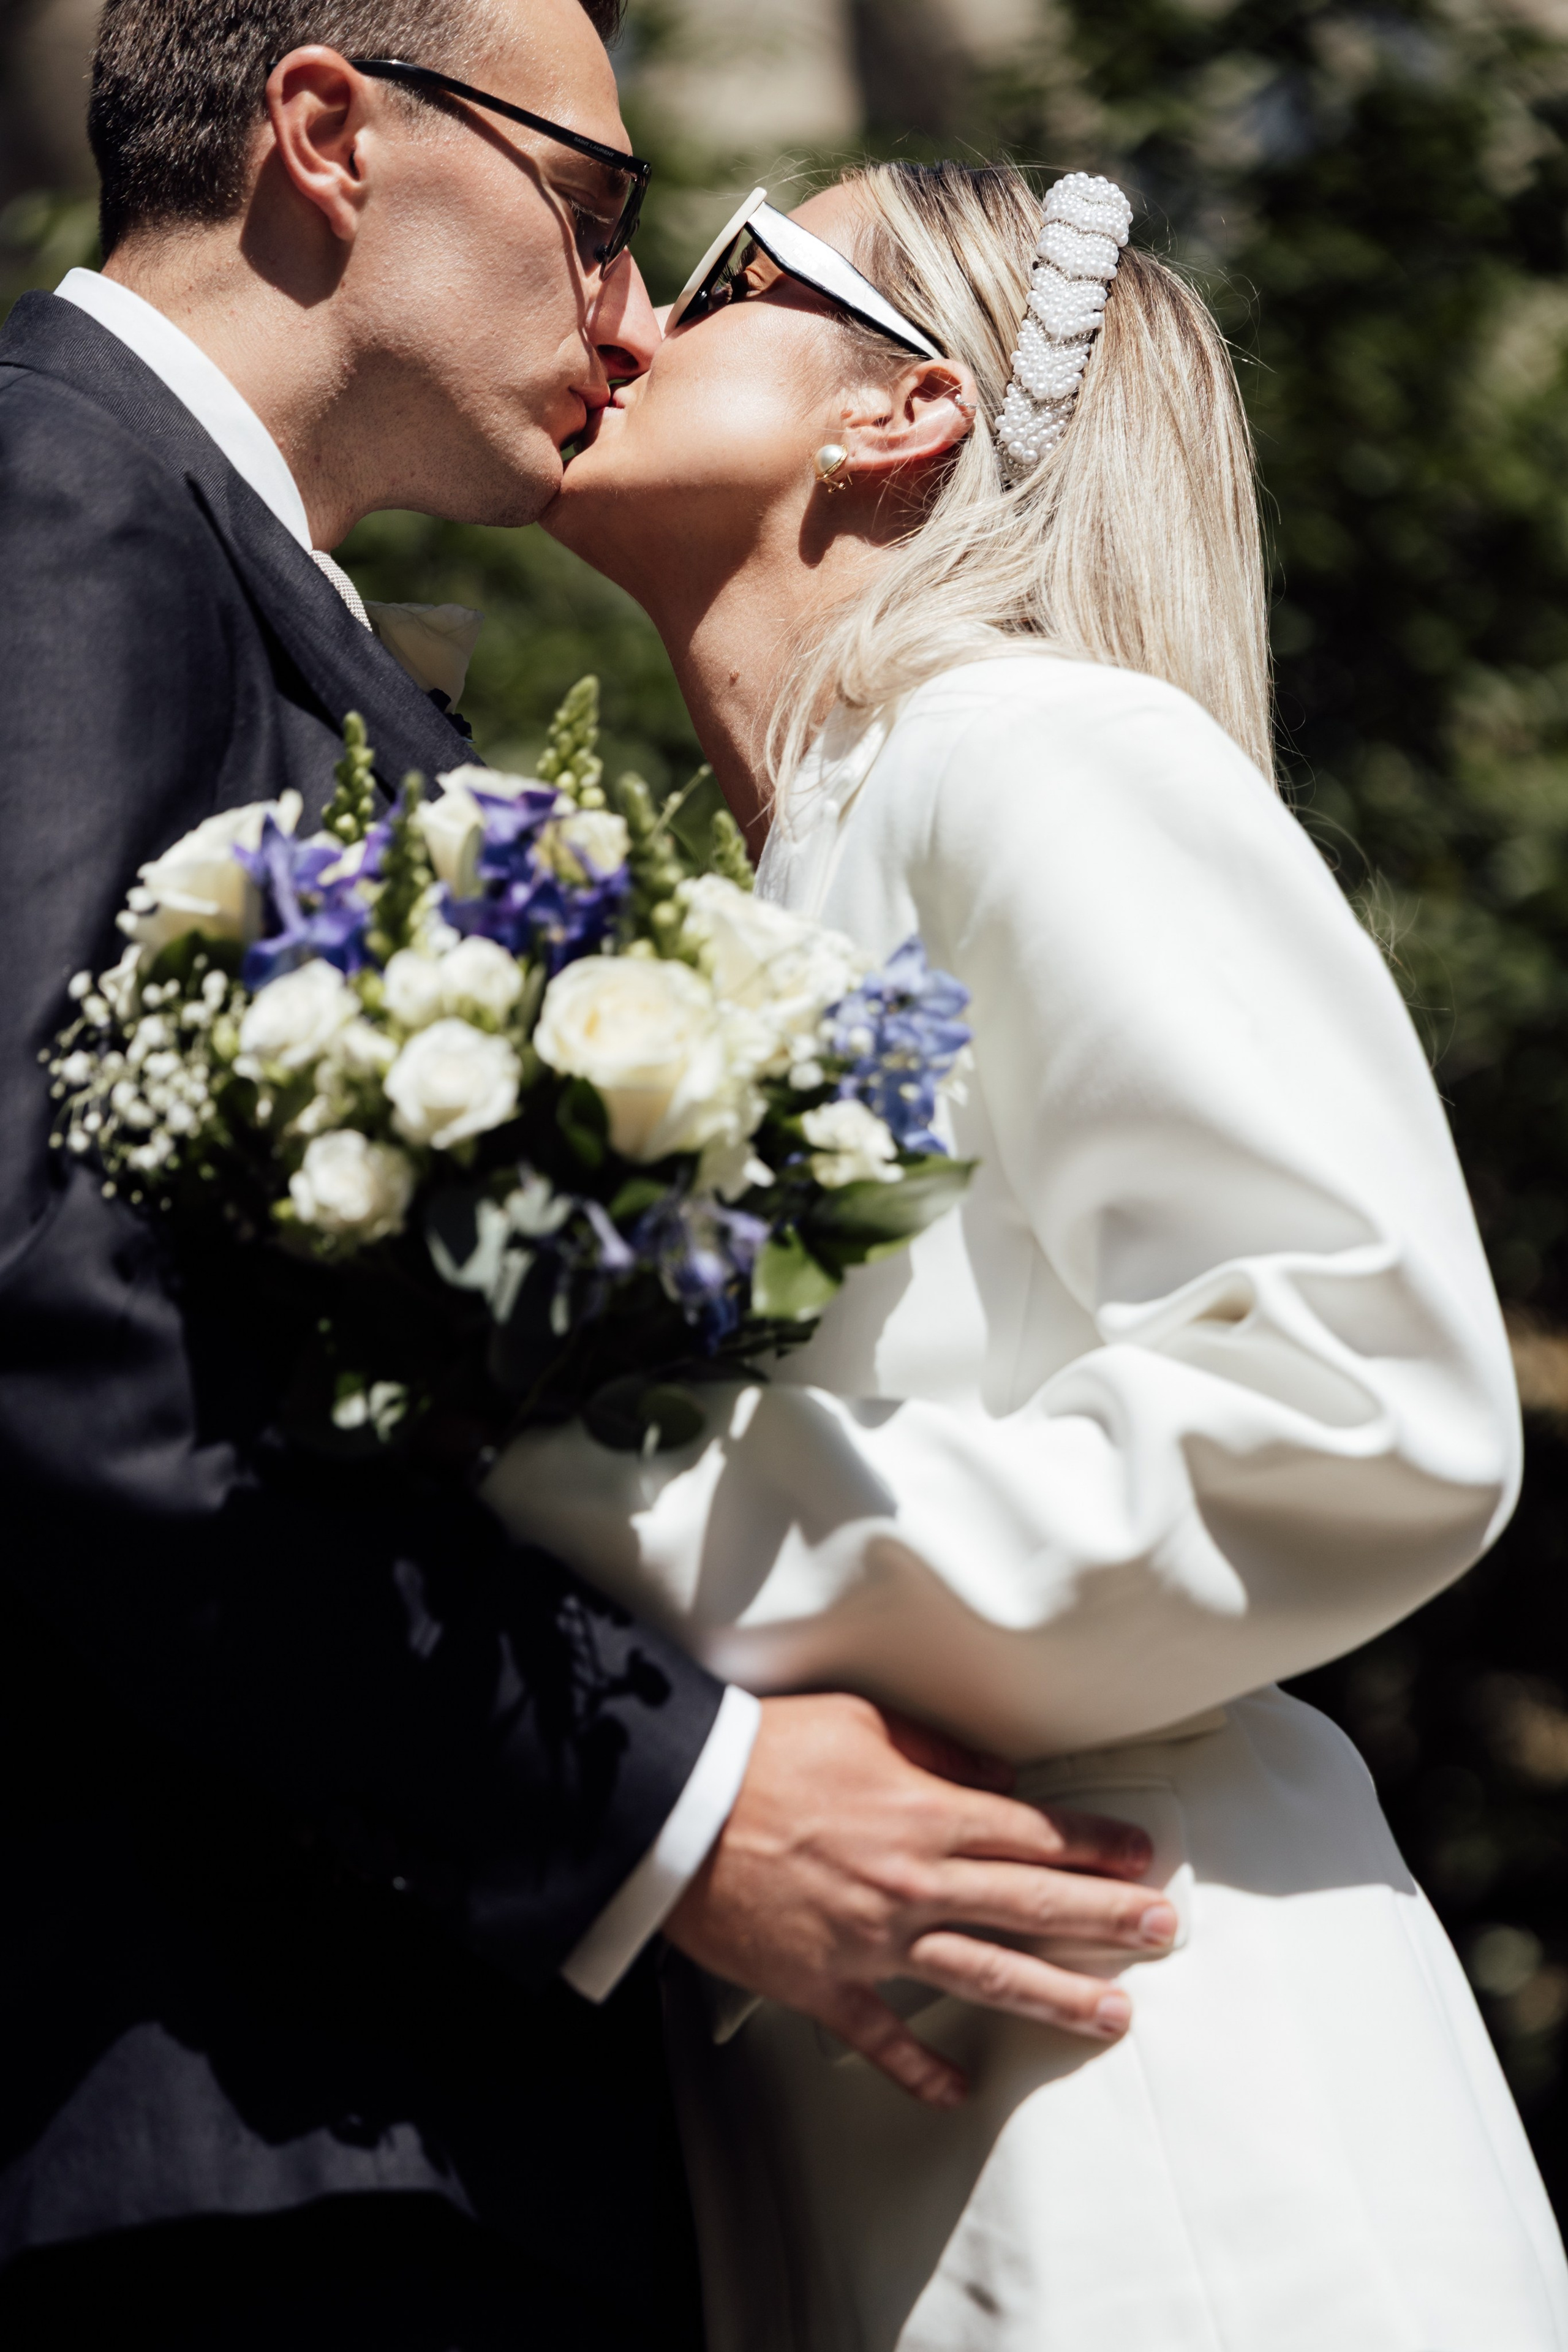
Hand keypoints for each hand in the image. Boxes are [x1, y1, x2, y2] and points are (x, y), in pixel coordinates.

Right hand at [663, 1693, 1175, 2107]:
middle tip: (1163, 1933)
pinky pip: (883, 2037)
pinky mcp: (825, 1984)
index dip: (1094, 1845)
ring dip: (1056, 1997)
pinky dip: (920, 2069)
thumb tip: (1001, 1778)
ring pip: (984, 1974)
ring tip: (1115, 2016)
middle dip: (1106, 1919)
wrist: (679, 1807)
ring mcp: (873, 1941)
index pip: (1031, 1833)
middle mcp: (914, 1881)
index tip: (1140, 1857)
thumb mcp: (860, 1723)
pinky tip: (959, 2093)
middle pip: (1030, 1904)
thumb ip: (937, 1752)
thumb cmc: (765, 1751)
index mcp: (925, 1812)